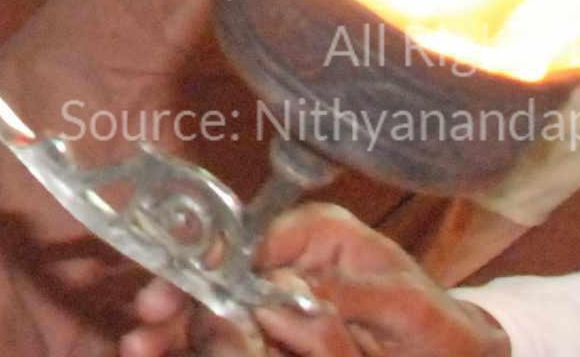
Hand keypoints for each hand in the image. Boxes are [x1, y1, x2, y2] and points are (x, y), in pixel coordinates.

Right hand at [119, 204, 502, 356]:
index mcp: (319, 234)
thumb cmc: (439, 326)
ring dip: (178, 328)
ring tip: (140, 348)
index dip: (207, 266)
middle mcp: (291, 259)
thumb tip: (274, 299)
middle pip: (220, 272)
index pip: (248, 239)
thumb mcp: (403, 306)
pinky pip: (235, 334)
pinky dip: (200, 344)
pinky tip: (163, 352)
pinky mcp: (280, 331)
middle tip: (145, 328)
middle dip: (180, 300)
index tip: (174, 292)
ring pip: (218, 307)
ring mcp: (282, 298)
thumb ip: (341, 296)